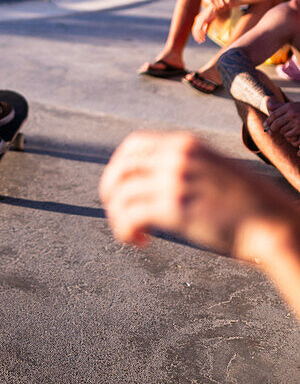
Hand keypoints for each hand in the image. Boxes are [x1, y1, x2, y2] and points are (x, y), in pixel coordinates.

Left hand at [99, 130, 289, 261]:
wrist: (272, 223)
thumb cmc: (246, 204)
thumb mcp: (213, 168)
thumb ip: (185, 166)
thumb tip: (154, 179)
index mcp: (186, 143)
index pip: (134, 143)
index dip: (119, 165)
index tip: (119, 185)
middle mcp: (176, 156)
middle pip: (122, 167)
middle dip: (110, 190)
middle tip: (116, 211)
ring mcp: (175, 181)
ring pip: (122, 194)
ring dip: (118, 216)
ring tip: (132, 233)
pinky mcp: (175, 209)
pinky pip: (130, 215)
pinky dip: (125, 229)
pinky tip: (140, 240)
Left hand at [193, 7, 218, 42]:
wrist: (215, 8)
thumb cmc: (212, 14)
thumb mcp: (208, 22)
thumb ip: (206, 27)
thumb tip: (204, 34)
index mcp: (198, 20)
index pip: (194, 29)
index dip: (196, 35)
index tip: (199, 40)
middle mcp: (197, 20)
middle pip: (194, 30)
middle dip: (197, 37)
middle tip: (200, 42)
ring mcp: (199, 20)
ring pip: (197, 30)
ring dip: (199, 36)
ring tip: (203, 40)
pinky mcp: (203, 20)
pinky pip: (200, 28)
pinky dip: (201, 34)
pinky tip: (204, 37)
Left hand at [265, 100, 299, 146]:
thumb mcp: (292, 105)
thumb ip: (282, 107)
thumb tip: (269, 107)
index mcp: (288, 107)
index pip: (274, 115)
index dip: (268, 121)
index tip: (265, 125)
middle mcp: (291, 113)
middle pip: (276, 123)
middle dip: (272, 128)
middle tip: (271, 131)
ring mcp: (296, 122)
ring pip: (282, 130)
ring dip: (282, 132)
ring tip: (284, 131)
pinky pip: (289, 135)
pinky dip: (289, 136)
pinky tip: (291, 134)